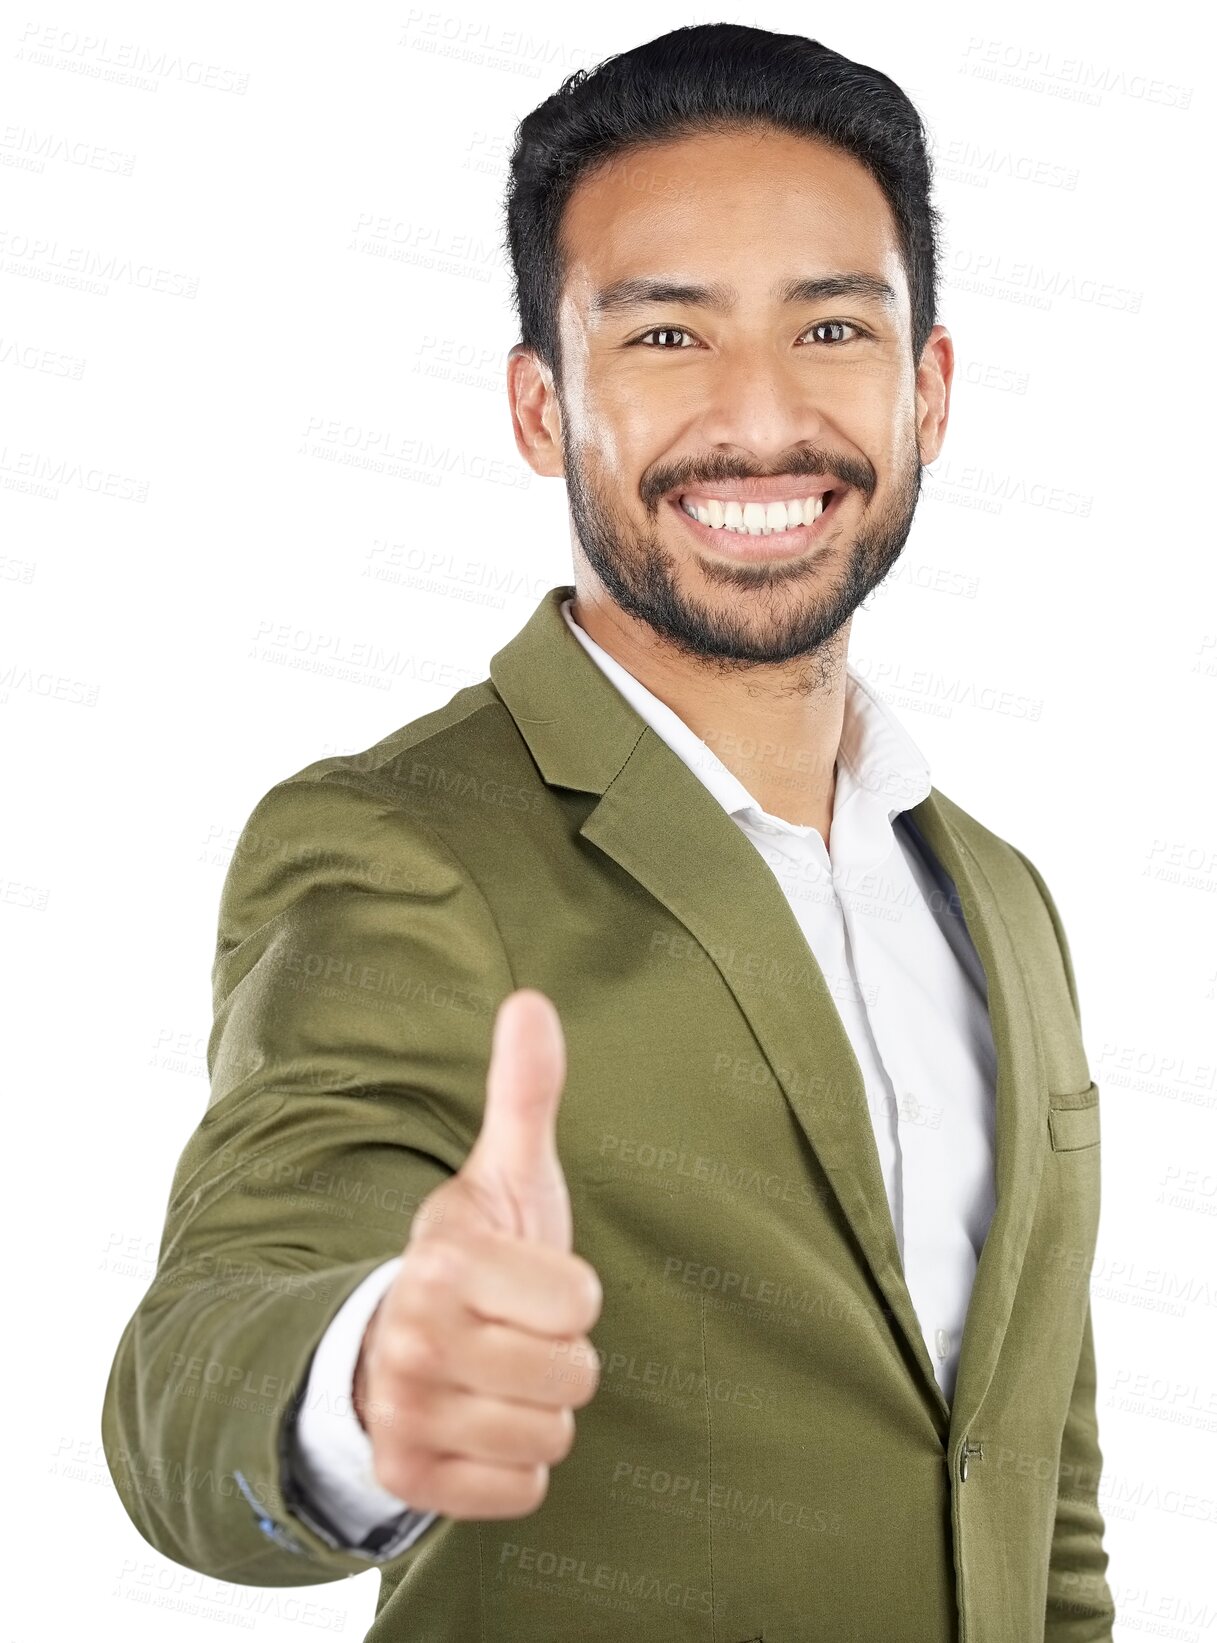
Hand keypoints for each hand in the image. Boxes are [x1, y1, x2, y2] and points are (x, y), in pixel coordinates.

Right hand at [353, 989, 602, 1518]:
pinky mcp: (407, 1478)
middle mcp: (412, 1336)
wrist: (390, 1344)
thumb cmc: (477, 1257)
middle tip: (516, 1334)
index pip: (581, 1302)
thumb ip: (524, 1092)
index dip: (572, 1294)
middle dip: (561, 1357)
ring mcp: (403, 1411)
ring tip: (498, 1377)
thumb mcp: (506, 1175)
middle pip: (573, 1376)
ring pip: (550, 1437)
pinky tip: (480, 1425)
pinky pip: (520, 1493)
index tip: (532, 1280)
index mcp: (445, 1258)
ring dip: (540, 1412)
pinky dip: (514, 1468)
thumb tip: (532, 1000)